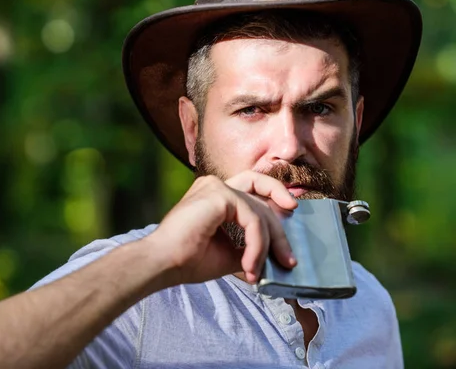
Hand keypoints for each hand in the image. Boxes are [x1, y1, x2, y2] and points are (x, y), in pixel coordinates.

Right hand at [149, 171, 297, 285]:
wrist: (164, 264)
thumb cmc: (188, 260)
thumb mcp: (229, 252)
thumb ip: (250, 245)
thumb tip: (275, 255)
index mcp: (215, 194)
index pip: (253, 188)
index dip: (275, 197)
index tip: (292, 214)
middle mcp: (215, 184)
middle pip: (262, 195)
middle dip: (279, 229)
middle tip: (289, 258)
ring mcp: (217, 186)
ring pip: (259, 211)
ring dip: (266, 244)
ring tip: (257, 271)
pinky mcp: (219, 194)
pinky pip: (252, 218)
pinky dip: (256, 244)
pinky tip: (249, 264)